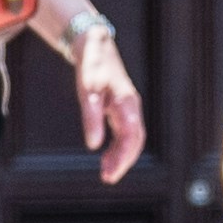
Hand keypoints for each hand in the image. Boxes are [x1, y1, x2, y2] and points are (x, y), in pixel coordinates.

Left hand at [63, 28, 146, 188]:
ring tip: (106, 172)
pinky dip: (117, 146)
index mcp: (126, 103)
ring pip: (130, 138)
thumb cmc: (92, 65)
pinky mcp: (120, 107)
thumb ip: (91, 117)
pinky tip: (106, 156)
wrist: (95, 44)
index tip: (111, 174)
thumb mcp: (87, 91)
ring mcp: (127, 107)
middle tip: (107, 178)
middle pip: (134, 141)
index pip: (131, 137)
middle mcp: (131, 107)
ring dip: (121, 156)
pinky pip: (124, 132)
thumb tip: (93, 145)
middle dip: (123, 162)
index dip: (123, 158)